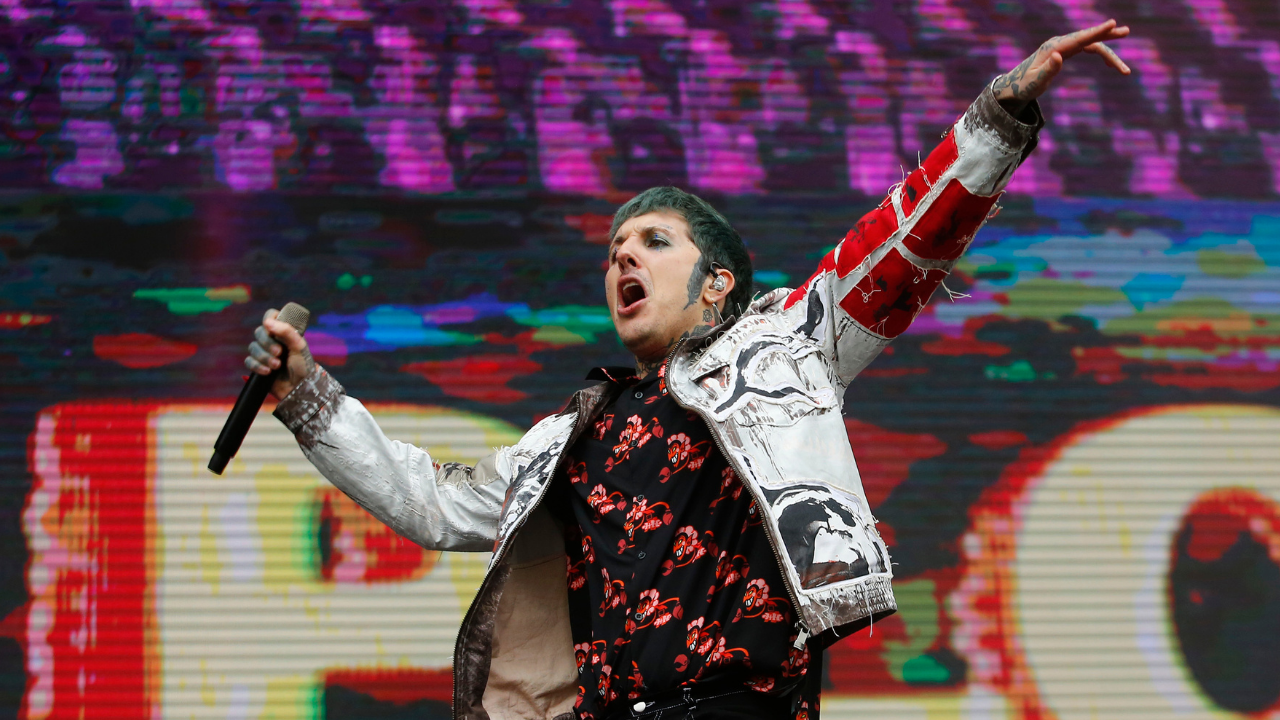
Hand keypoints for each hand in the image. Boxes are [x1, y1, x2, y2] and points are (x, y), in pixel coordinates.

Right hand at [245, 308, 314, 399]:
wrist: (300, 389)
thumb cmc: (303, 366)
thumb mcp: (299, 346)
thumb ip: (286, 331)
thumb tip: (267, 321)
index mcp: (284, 332)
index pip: (271, 316)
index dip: (269, 319)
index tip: (272, 328)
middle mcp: (273, 340)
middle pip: (259, 332)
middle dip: (267, 343)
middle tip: (279, 353)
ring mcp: (265, 353)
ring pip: (253, 347)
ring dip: (264, 357)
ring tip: (277, 366)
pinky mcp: (259, 366)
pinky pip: (249, 361)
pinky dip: (257, 366)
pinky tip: (268, 372)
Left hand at [993, 19, 1130, 115]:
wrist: (1015, 85)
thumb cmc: (1024, 86)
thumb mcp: (1035, 82)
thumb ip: (1047, 70)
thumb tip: (1060, 56)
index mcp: (1053, 48)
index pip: (1079, 38)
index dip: (1096, 31)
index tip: (1112, 23)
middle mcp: (1059, 43)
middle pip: (1087, 37)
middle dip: (1106, 34)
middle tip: (1126, 31)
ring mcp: (1063, 46)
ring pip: (1090, 44)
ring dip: (1107, 51)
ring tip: (1124, 69)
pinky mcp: (1065, 51)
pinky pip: (1086, 48)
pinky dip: (1099, 53)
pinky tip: (1110, 63)